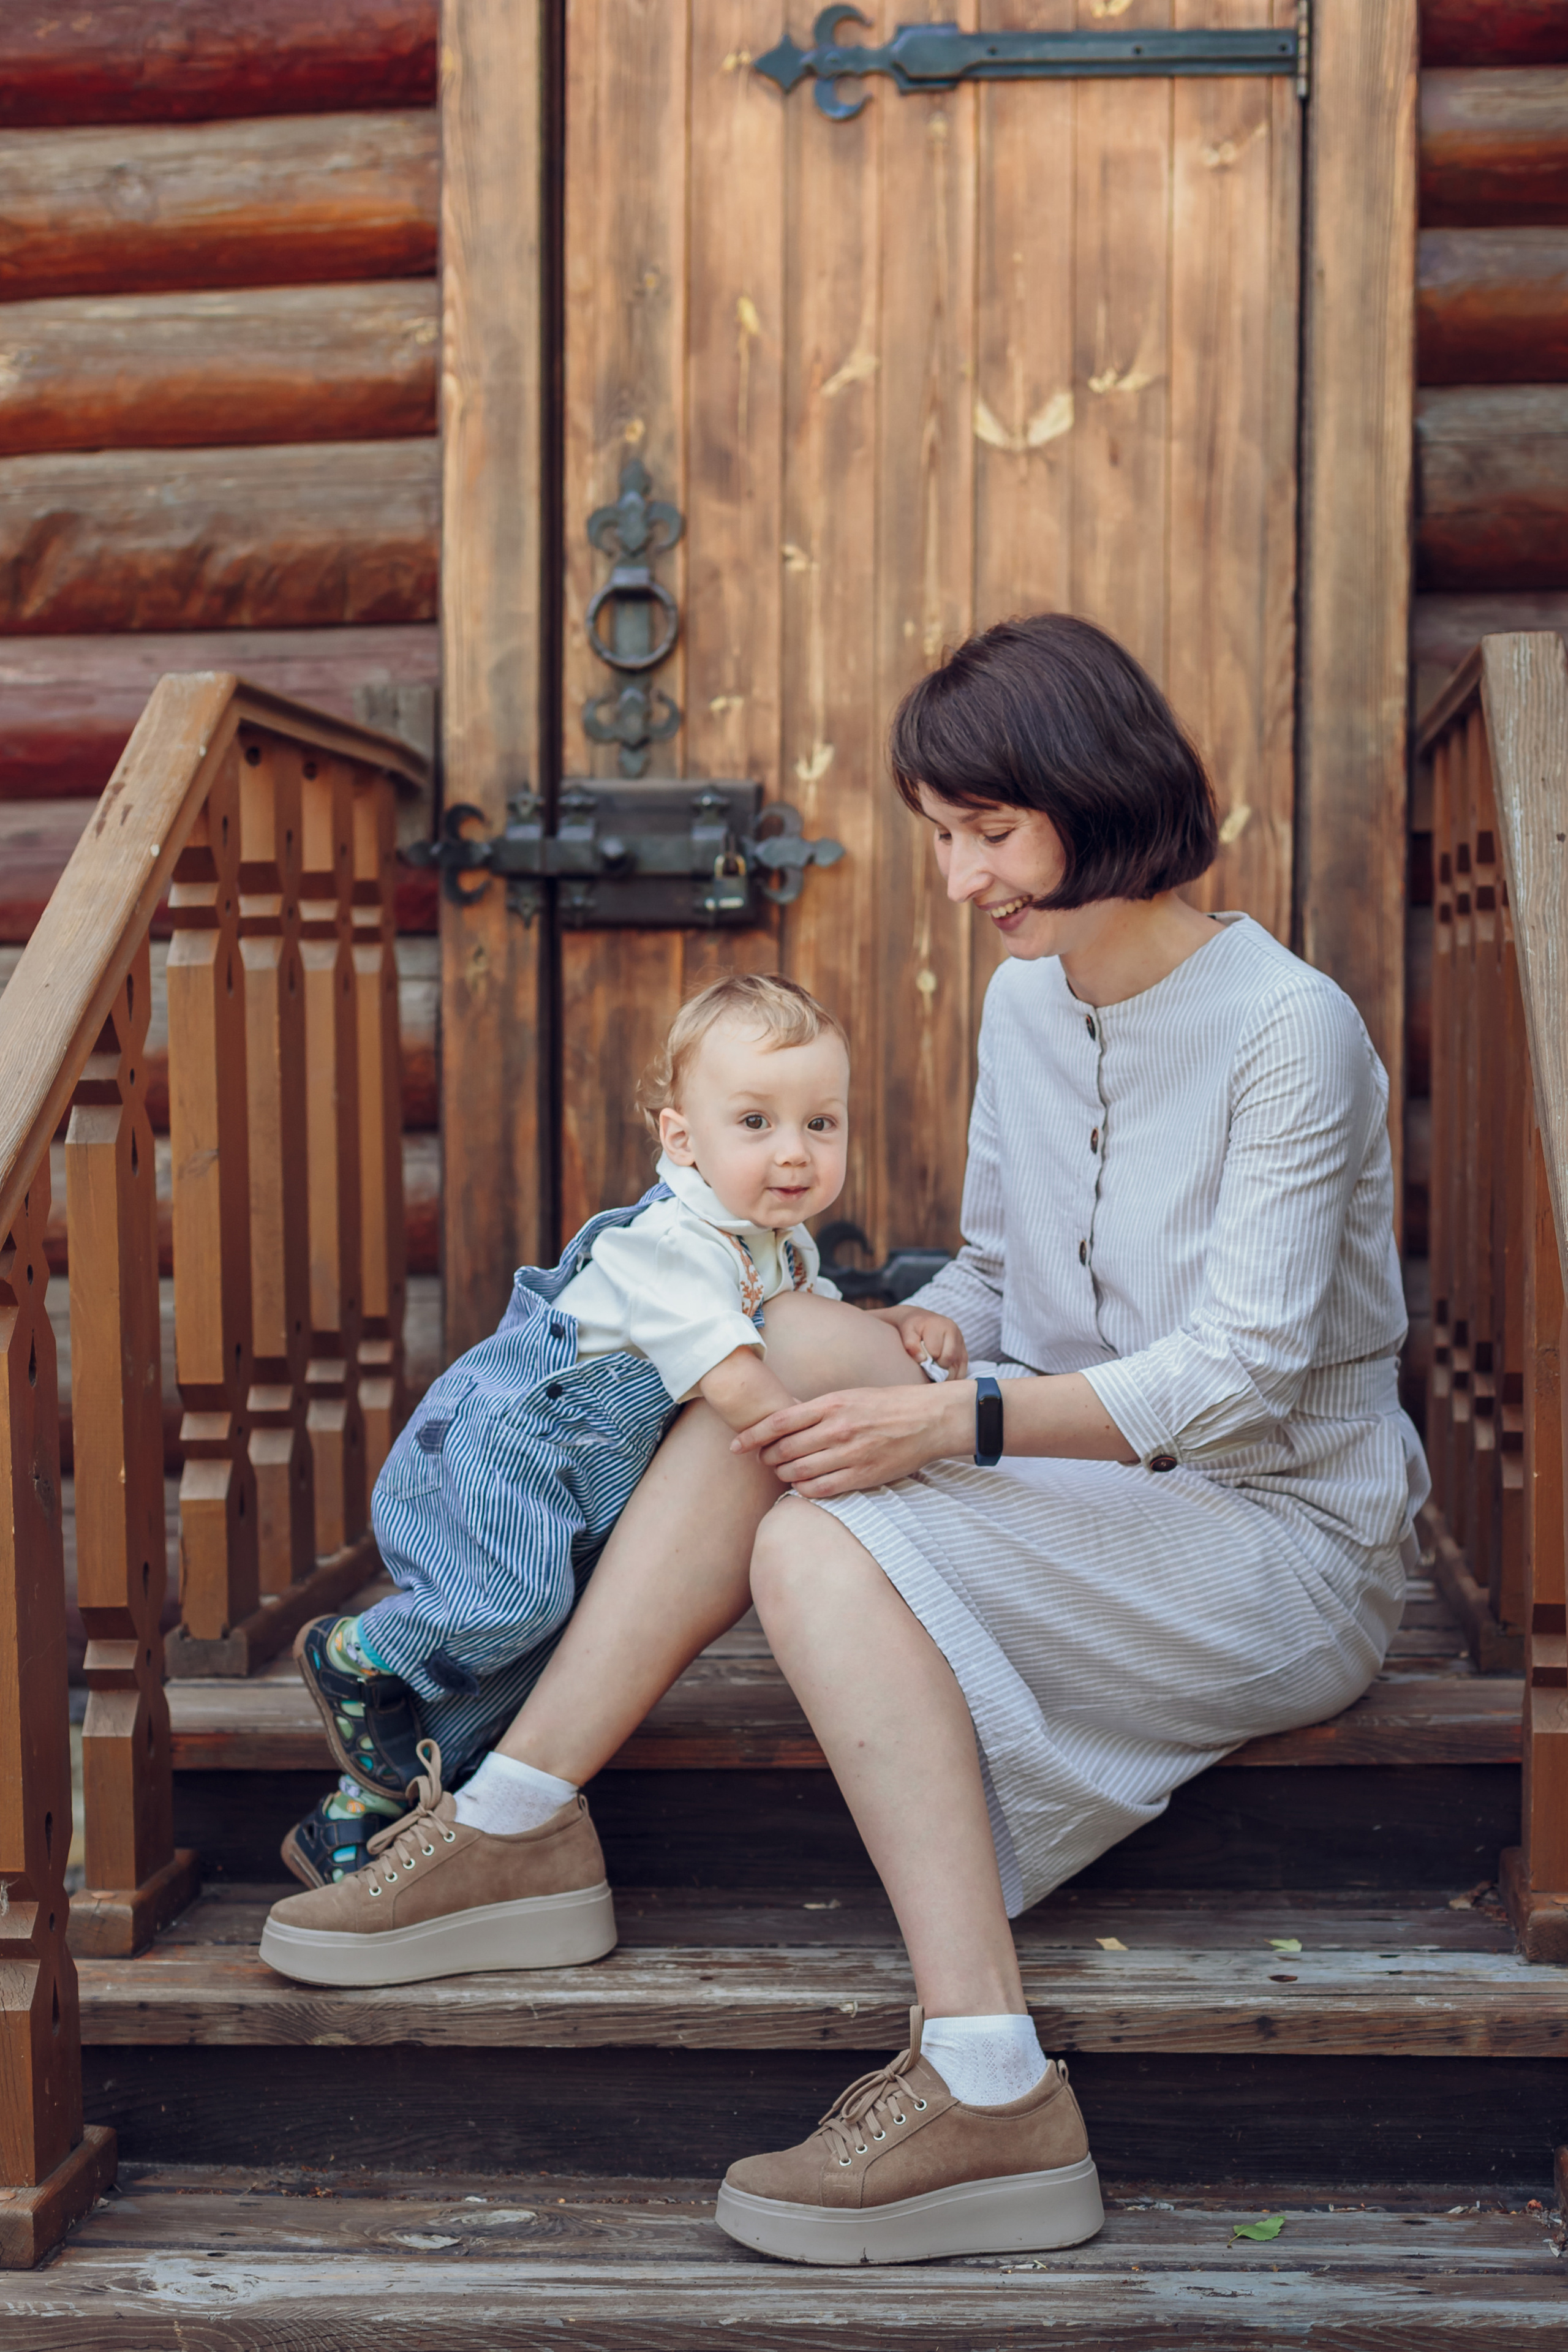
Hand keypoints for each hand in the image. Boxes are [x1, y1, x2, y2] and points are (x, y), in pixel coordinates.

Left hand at [731, 1380, 972, 1499]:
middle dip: (767, 1458)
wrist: (926, 1420)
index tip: (737, 1445)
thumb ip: (816, 1410)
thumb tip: (783, 1424)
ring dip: (784, 1474)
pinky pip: (819, 1490)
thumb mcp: (848, 1396)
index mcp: (830, 1404)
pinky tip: (803, 1485)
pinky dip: (804, 1490)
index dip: (752, 1436)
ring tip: (784, 1471)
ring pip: (798, 1472)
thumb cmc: (885, 1405)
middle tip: (765, 1459)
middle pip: (783, 1450)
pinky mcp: (861, 1476)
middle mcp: (836, 1429)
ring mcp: (849, 1454)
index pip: (778, 1422)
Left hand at [871, 1303, 968, 1378]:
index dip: (926, 1361)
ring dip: (946, 1375)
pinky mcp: (964, 1350)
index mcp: (940, 1325)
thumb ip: (911, 1344)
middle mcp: (954, 1331)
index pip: (936, 1351)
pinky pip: (963, 1369)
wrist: (920, 1319)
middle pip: (950, 1358)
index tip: (919, 1364)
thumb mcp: (907, 1331)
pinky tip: (943, 1378)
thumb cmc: (912, 1327)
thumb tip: (922, 1359)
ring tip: (934, 1376)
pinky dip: (954, 1377)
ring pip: (959, 1365)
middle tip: (927, 1371)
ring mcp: (961, 1341)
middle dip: (937, 1368)